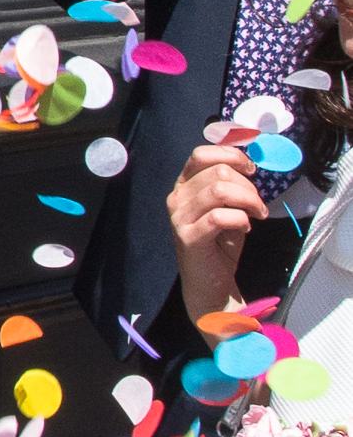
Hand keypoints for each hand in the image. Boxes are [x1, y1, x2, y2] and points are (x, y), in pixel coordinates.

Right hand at [167, 124, 267, 320]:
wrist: (210, 282)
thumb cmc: (220, 242)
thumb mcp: (227, 206)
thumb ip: (232, 184)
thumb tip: (251, 160)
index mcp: (184, 185)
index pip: (201, 154)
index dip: (231, 155)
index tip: (251, 168)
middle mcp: (177, 197)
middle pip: (218, 172)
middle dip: (248, 185)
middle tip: (259, 203)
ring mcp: (179, 217)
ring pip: (220, 190)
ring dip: (249, 200)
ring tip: (258, 213)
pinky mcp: (188, 237)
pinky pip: (220, 217)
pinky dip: (241, 219)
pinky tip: (247, 227)